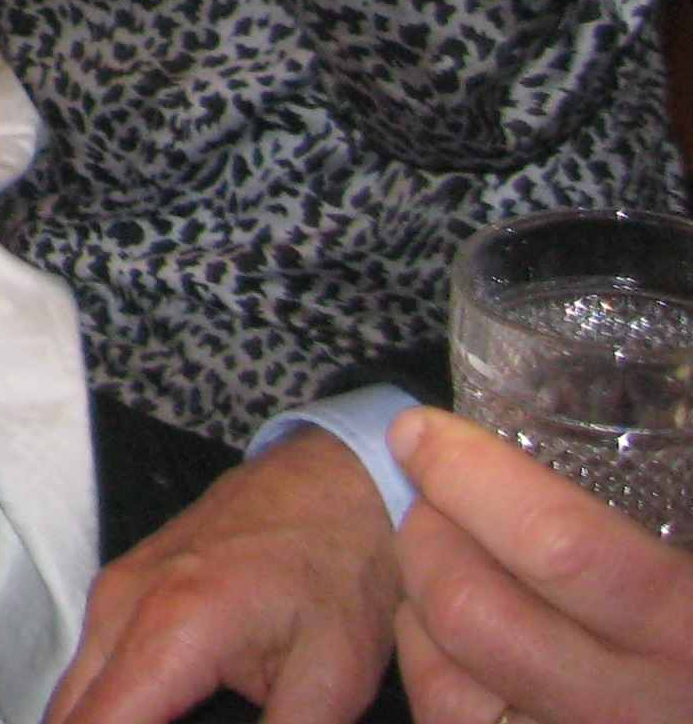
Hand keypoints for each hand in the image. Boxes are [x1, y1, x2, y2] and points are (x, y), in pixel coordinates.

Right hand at [46, 427, 401, 723]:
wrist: (337, 484)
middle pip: (66, 720)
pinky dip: (104, 716)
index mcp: (170, 629)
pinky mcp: (120, 590)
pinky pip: (88, 672)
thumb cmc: (342, 575)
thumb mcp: (330, 687)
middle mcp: (120, 606)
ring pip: (70, 701)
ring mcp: (112, 592)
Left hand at [390, 406, 692, 723]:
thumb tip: (633, 393)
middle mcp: (632, 709)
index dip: (468, 477)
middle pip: (471, 610)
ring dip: (419, 607)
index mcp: (690, 630)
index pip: (556, 545)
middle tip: (435, 500)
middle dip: (428, 534)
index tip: (421, 434)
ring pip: (445, 682)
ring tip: (447, 565)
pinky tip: (457, 642)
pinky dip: (435, 674)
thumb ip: (658, 497)